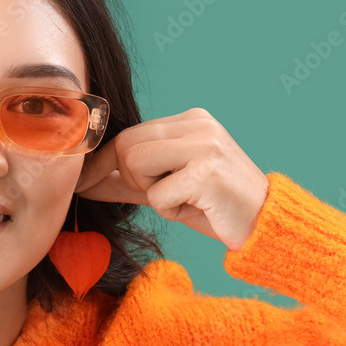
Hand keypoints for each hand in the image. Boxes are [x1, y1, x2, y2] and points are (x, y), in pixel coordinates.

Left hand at [74, 108, 269, 251]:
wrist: (264, 226)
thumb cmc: (213, 207)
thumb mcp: (164, 189)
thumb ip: (125, 182)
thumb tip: (82, 181)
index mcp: (189, 120)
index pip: (127, 135)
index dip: (101, 163)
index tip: (82, 182)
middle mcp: (198, 124)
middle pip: (125, 147)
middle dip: (133, 180)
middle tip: (164, 194)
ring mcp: (204, 144)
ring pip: (135, 164)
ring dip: (152, 194)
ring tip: (183, 198)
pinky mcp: (207, 171)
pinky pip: (157, 195)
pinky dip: (171, 210)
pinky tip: (198, 208)